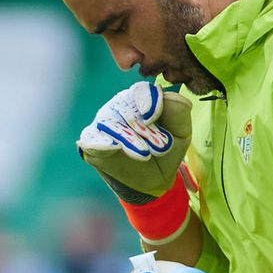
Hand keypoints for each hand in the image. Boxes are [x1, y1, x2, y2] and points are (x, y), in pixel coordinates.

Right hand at [77, 82, 192, 202]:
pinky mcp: (91, 144)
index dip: (147, 101)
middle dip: (143, 128)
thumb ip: (178, 110)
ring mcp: (103, 124)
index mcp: (139, 99)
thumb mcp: (181, 131)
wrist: (155, 180)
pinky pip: (91, 140)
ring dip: (128, 139)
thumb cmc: (167, 150)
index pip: (140, 91)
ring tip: (144, 155)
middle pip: (126, 108)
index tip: (152, 117)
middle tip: (161, 148)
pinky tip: (113, 146)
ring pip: (111, 125)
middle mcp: (118, 107)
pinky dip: (100, 143)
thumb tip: (164, 95)